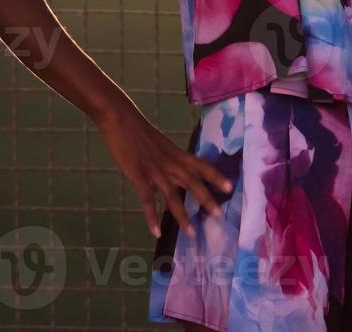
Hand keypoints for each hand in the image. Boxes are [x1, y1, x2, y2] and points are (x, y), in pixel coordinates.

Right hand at [95, 108, 232, 238]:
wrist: (120, 119)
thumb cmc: (139, 131)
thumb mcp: (161, 146)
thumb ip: (169, 161)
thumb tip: (174, 178)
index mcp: (177, 154)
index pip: (202, 165)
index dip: (216, 176)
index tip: (231, 187)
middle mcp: (170, 163)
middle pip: (192, 183)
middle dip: (206, 200)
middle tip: (219, 216)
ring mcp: (154, 170)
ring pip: (172, 196)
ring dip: (182, 216)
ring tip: (191, 233)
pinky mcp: (138, 175)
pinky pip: (147, 199)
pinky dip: (151, 217)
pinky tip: (156, 232)